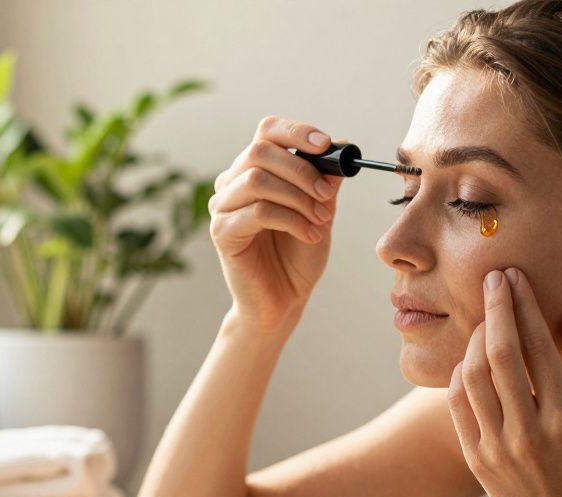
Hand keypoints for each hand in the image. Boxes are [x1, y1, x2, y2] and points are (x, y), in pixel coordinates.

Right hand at [208, 116, 344, 329]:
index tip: (326, 145)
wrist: (285, 300)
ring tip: (320, 220)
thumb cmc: (298, 256)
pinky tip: (309, 235)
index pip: (267, 131)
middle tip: (327, 195)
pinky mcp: (221, 232)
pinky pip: (257, 212)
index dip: (297, 132)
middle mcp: (233, 183)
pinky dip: (291, 220)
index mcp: (254, 170)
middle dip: (302, 170)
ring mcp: (223, 207)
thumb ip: (325, 181)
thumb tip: (339, 146)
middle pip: (260, 150)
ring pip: (257, 179)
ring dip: (298, 197)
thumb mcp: (320, 212)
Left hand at [446, 267, 561, 496]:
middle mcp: (529, 431)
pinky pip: (458, 404)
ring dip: (475, 338)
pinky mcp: (477, 459)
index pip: (539, 346)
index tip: (516, 277)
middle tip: (493, 278)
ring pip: (472, 375)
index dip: (524, 305)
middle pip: (500, 352)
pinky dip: (461, 373)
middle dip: (494, 308)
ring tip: (485, 319)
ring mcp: (497, 447)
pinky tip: (472, 358)